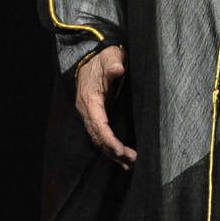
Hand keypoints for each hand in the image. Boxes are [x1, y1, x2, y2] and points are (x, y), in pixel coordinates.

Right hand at [75, 45, 135, 169]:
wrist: (91, 56)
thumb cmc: (103, 58)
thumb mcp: (110, 57)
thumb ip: (112, 63)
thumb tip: (117, 69)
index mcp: (90, 99)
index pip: (98, 125)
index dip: (109, 139)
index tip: (121, 150)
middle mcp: (87, 110)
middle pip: (98, 137)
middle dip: (113, 150)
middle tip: (132, 160)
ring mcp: (90, 114)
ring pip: (98, 139)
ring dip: (112, 152)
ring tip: (129, 164)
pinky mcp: (96, 115)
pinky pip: (101, 135)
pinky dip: (110, 147)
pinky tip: (121, 156)